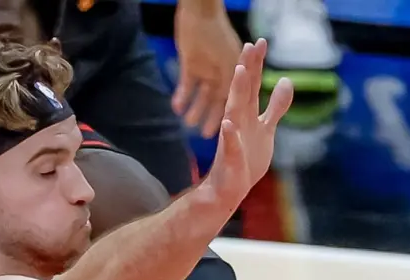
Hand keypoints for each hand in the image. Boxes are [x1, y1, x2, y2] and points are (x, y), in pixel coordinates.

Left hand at [172, 0, 241, 137]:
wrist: (199, 12)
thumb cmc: (216, 36)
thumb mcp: (227, 64)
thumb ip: (229, 87)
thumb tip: (230, 111)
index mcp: (233, 74)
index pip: (232, 100)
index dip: (227, 116)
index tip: (224, 134)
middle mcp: (220, 73)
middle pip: (215, 100)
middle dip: (210, 117)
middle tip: (204, 136)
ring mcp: (204, 69)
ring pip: (199, 94)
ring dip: (194, 108)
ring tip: (188, 123)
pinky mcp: (189, 64)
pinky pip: (185, 84)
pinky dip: (181, 96)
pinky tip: (176, 108)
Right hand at [201, 39, 292, 209]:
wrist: (228, 189)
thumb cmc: (246, 159)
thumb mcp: (266, 129)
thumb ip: (276, 106)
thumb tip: (287, 81)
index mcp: (248, 115)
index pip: (252, 85)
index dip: (257, 64)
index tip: (261, 40)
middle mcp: (238, 122)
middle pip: (243, 90)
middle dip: (246, 68)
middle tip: (249, 44)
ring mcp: (233, 139)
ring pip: (234, 111)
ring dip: (236, 91)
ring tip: (239, 71)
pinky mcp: (230, 159)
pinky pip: (229, 146)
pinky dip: (229, 135)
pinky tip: (228, 124)